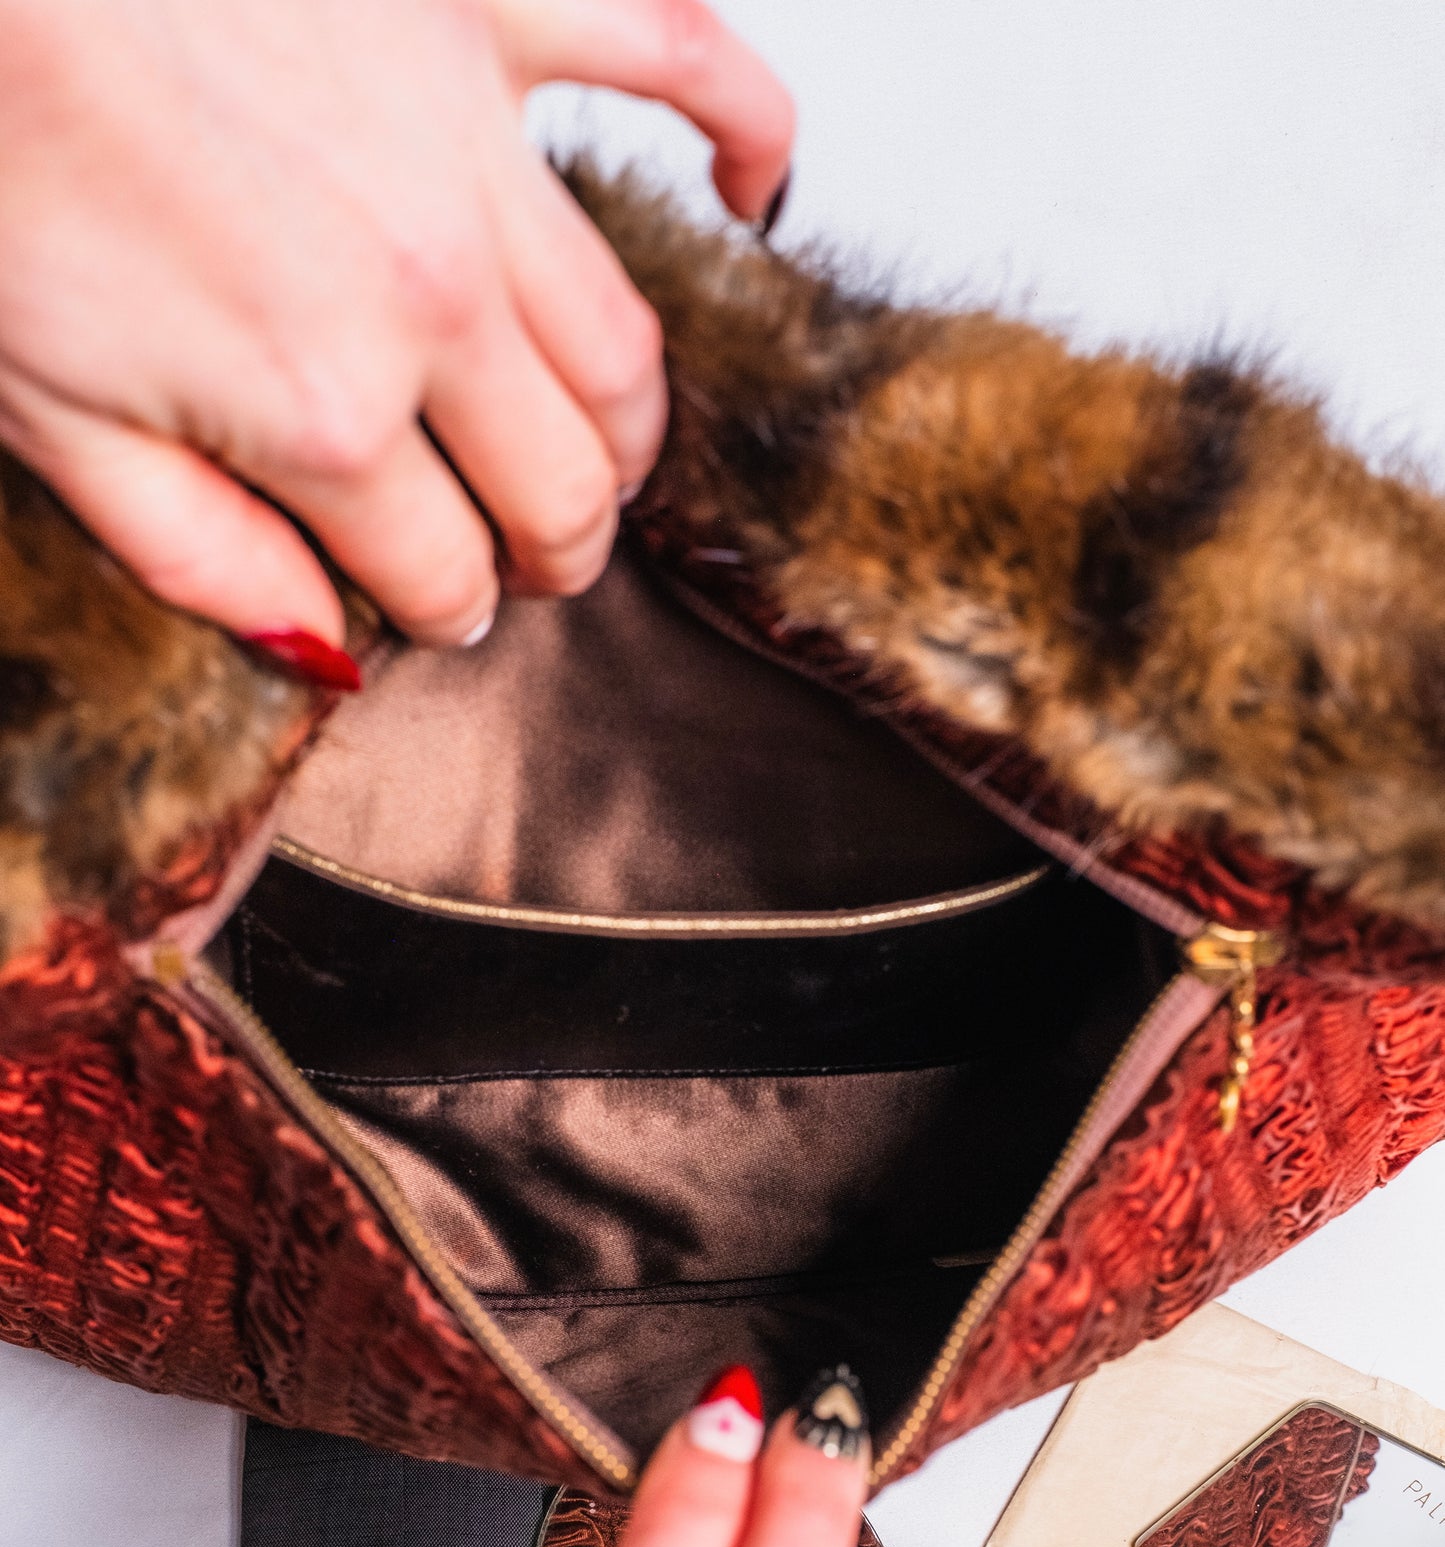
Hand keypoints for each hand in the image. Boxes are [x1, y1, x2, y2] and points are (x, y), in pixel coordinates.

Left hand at [0, 0, 791, 648]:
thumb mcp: (49, 415)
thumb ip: (203, 554)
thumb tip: (327, 648)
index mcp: (323, 409)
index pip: (445, 570)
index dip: (446, 608)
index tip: (438, 607)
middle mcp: (432, 296)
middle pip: (559, 484)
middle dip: (556, 551)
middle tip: (535, 561)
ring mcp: (477, 152)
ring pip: (623, 348)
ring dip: (625, 435)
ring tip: (598, 461)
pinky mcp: (489, 9)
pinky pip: (682, 61)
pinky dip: (746, 134)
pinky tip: (757, 203)